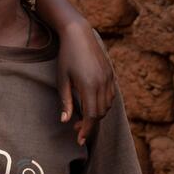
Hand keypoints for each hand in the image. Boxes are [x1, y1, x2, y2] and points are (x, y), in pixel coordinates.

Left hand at [57, 22, 115, 145]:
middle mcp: (103, 83)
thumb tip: (65, 121)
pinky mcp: (111, 73)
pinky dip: (103, 104)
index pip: (92, 115)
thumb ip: (66, 101)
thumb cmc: (66, 56)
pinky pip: (110, 95)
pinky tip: (92, 105)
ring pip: (108, 105)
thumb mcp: (62, 79)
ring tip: (83, 118)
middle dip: (90, 124)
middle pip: (101, 113)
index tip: (79, 139)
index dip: (86, 129)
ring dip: (97, 115)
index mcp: (90, 86)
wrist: (79, 33)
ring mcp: (109, 78)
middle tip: (76, 129)